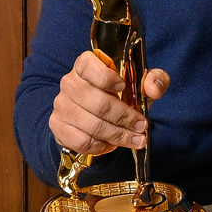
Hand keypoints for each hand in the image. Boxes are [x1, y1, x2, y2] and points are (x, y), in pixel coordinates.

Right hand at [51, 51, 170, 154]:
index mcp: (85, 65)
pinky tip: (111, 144)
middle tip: (141, 126)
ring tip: (134, 139)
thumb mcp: (140, 84)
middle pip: (97, 102)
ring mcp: (62, 105)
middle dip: (125, 117)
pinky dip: (100, 146)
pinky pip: (81, 141)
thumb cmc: (120, 95)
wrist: (97, 115)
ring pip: (92, 125)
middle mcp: (69, 83)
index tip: (123, 87)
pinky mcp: (58, 127)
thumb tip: (153, 89)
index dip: (105, 77)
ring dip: (118, 135)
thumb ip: (154, 80)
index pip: (87, 65)